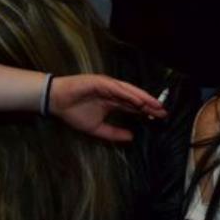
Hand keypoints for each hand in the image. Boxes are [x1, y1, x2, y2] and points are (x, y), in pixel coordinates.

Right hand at [48, 74, 167, 141]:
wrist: (55, 102)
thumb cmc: (73, 113)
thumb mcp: (97, 129)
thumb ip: (114, 133)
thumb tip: (132, 138)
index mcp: (113, 102)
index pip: (134, 107)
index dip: (147, 112)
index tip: (160, 118)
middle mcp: (113, 93)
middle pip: (136, 98)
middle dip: (150, 105)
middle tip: (163, 112)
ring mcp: (107, 86)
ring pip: (129, 91)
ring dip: (143, 98)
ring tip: (155, 105)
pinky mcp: (99, 82)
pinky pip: (117, 88)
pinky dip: (128, 94)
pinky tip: (138, 100)